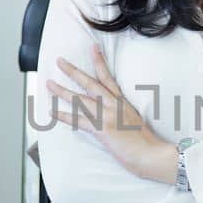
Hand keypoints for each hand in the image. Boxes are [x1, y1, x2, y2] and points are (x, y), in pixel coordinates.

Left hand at [46, 43, 175, 183]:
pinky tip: (51, 111)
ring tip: (49, 83)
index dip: (100, 62)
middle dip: (73, 71)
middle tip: (60, 61)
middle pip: (90, 83)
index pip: (108, 77)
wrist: (152, 153)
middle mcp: (113, 105)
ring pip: (80, 99)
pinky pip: (78, 120)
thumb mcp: (136, 121)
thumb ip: (123, 115)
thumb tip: (114, 115)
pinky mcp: (102, 129)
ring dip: (62, 91)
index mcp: (122, 102)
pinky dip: (63, 116)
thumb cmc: (147, 142)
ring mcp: (107, 116)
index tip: (93, 48)